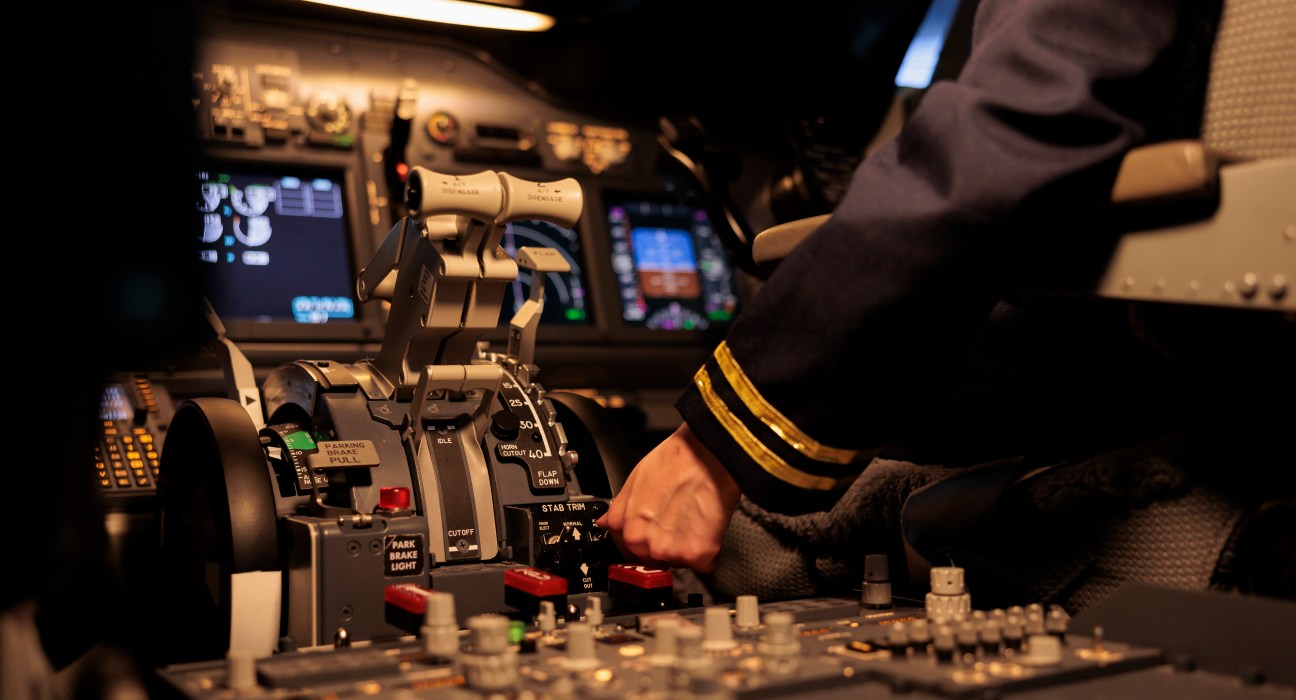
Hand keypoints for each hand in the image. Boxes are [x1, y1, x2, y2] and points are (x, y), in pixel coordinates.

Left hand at [596, 422, 741, 571]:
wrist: (707, 454)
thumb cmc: (675, 461)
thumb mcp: (633, 480)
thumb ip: (619, 509)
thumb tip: (606, 524)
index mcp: (622, 525)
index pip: (628, 551)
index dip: (646, 542)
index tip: (658, 534)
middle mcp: (640, 541)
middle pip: (654, 560)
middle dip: (668, 546)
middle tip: (681, 520)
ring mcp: (667, 551)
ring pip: (679, 562)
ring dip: (688, 548)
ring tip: (694, 518)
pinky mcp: (695, 555)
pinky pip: (703, 564)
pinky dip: (709, 551)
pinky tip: (707, 526)